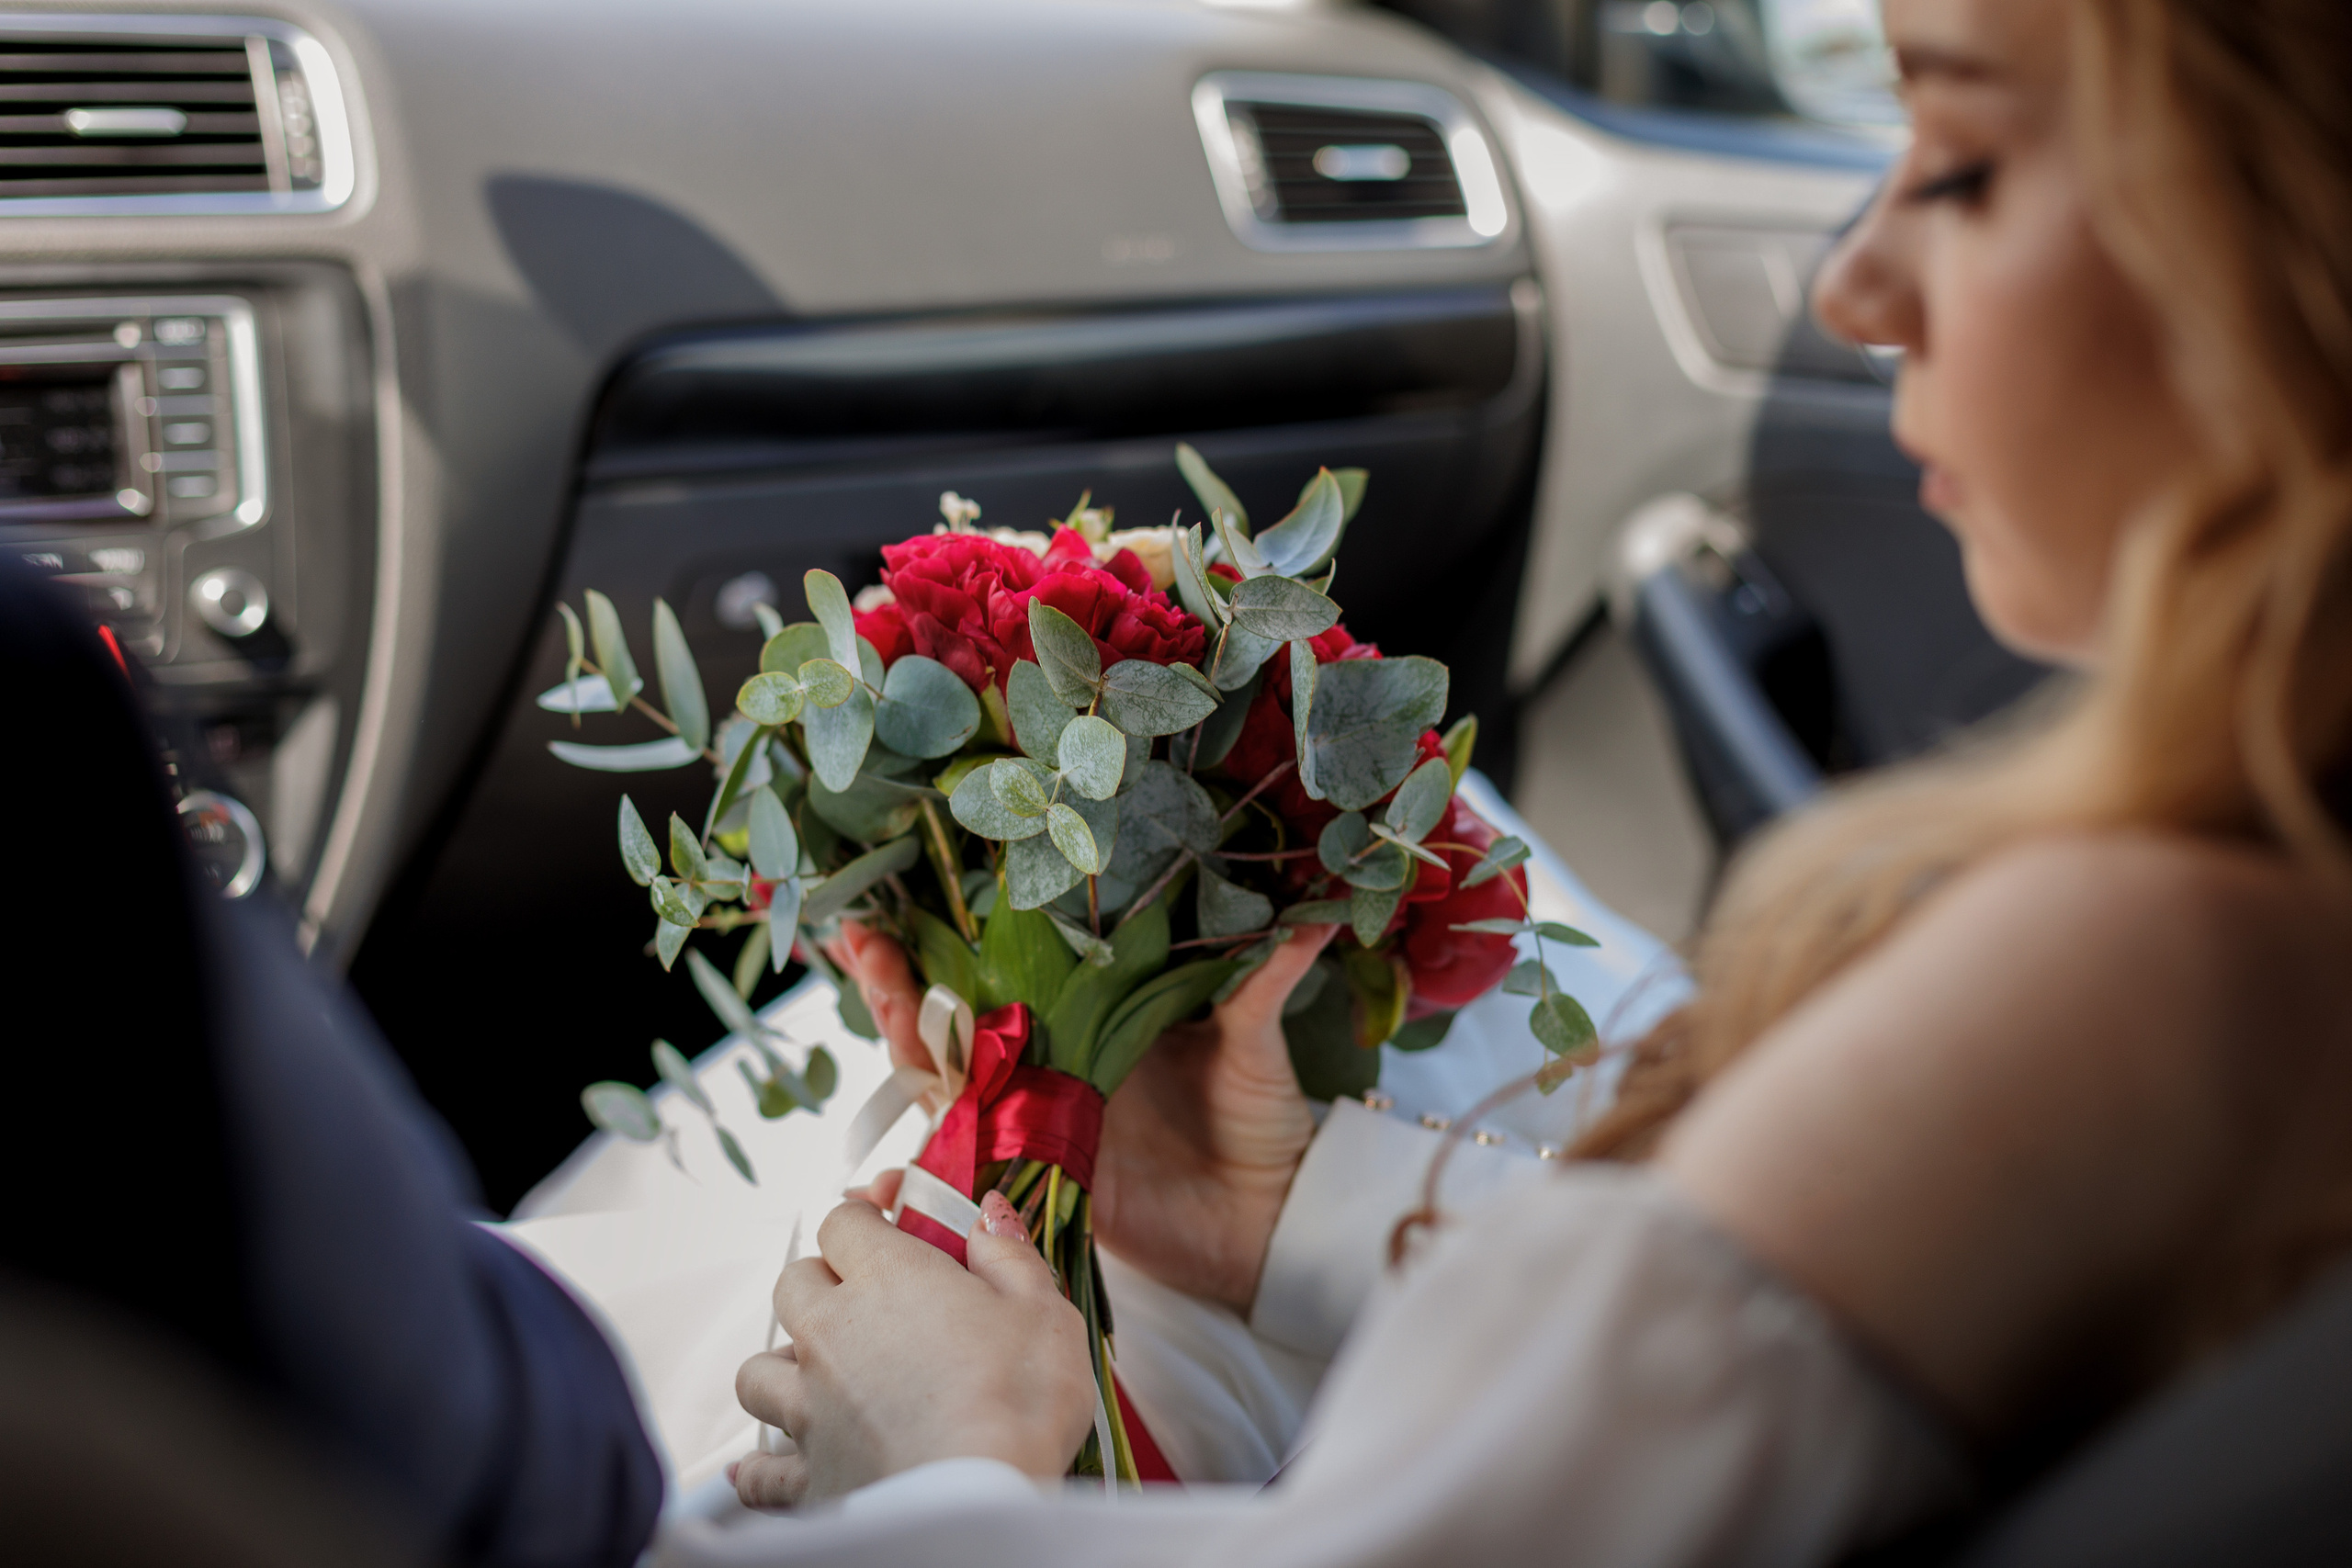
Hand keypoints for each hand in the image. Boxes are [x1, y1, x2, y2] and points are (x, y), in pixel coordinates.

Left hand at [731, 1192, 1096, 1507]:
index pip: (844, 1221)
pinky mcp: (806, 1475)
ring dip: (782, 1364)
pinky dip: (759, 1467)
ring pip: (758, 1369)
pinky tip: (762, 1467)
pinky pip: (760, 1469)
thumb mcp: (1042, 1311)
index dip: (864, 1212)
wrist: (983, 1502)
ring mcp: (810, 1406)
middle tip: (862, 1292)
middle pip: (793, 1283)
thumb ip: (1009, 1254)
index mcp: (889, 1281)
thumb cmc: (1019, 1402)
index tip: (889, 1210)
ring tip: (817, 1374)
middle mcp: (833, 1334)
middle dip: (821, 1279)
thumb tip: (990, 1210)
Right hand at [828, 917, 1336, 1314]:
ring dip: (899, 1032)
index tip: (909, 894)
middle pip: (955, 1016)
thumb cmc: (1265, 1130)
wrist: (1269, 1225)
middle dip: (900, 976)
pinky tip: (890, 1112)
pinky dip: (920, 1139)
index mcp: (1094, 1021)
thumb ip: (1261, 984)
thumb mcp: (1255, 1048)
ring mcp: (1036, 1123)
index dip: (957, 936)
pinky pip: (964, 1156)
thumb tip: (1315, 919)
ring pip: (944, 1075)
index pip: (1010, 968)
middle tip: (857, 934)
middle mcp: (1052, 1066)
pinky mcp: (1035, 1181)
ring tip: (865, 981)